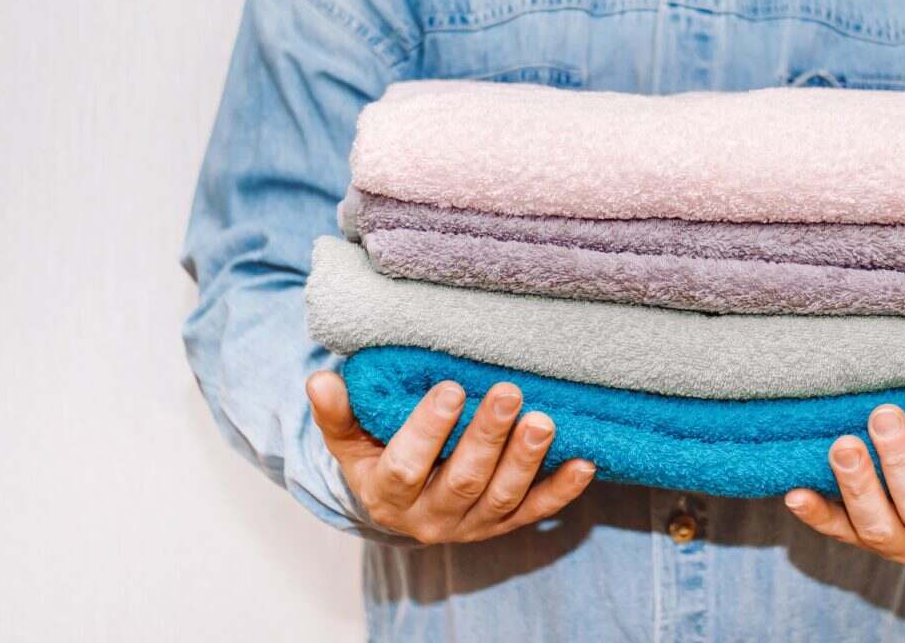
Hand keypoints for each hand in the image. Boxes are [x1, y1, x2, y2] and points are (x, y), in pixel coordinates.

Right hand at [306, 371, 595, 543]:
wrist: (401, 507)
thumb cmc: (376, 458)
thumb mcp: (350, 441)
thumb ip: (337, 414)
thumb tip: (320, 380)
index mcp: (389, 493)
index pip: (407, 465)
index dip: (429, 430)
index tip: (450, 388)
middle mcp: (431, 517)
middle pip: (463, 480)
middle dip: (487, 437)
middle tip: (508, 392)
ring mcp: (472, 525)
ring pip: (503, 497)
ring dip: (526, 460)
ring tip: (544, 420)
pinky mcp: (505, 525)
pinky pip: (536, 512)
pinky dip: (562, 491)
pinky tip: (585, 463)